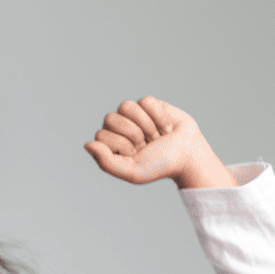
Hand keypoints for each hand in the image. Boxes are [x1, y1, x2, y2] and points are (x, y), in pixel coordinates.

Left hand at [84, 97, 237, 188]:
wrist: (188, 156)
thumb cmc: (159, 166)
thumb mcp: (132, 172)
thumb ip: (106, 162)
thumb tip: (87, 144)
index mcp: (110, 144)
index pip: (101, 135)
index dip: (120, 145)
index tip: (135, 154)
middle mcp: (118, 127)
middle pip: (111, 118)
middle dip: (133, 134)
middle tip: (146, 144)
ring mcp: (133, 114)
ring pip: (126, 106)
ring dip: (146, 124)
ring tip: (155, 135)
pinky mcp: (149, 104)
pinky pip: (146, 101)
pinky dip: (159, 116)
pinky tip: (165, 126)